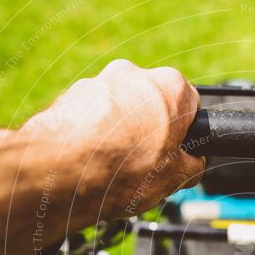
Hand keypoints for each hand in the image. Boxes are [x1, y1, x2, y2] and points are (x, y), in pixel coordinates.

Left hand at [22, 60, 203, 218]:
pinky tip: (89, 159)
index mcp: (171, 87)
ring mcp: (100, 81)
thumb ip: (190, 166)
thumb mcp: (173, 179)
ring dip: (120, 131)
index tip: (175, 154)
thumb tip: (192, 165)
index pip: (191, 106)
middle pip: (153, 103)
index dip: (184, 133)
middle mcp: (136, 74)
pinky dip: (94, 132)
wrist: (62, 171)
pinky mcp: (72, 94)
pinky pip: (92, 113)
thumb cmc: (122, 170)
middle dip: (150, 130)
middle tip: (144, 164)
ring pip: (121, 108)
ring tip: (112, 166)